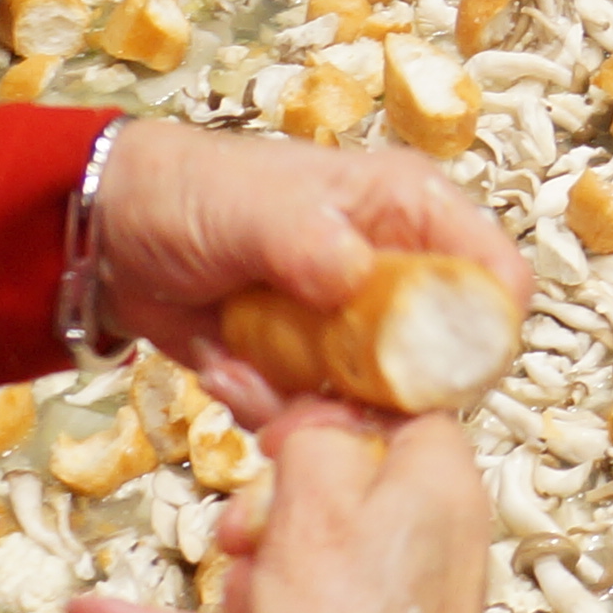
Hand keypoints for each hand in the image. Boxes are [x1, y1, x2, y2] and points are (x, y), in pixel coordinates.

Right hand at [69, 406, 489, 612]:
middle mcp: (418, 540)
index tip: (269, 397)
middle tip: (252, 530)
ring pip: (283, 559)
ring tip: (246, 604)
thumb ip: (313, 433)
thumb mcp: (320, 498)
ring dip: (241, 578)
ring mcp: (374, 607)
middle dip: (267, 506)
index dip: (324, 396)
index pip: (391, 403)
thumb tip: (310, 420)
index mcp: (438, 481)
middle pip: (326, 484)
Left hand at [80, 118, 533, 410]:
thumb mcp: (249, 206)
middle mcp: (401, 275)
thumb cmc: (194, 193)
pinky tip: (224, 373)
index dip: (483, 335)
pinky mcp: (313, 373)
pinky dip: (274, 415)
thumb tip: (359, 278)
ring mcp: (357, 331)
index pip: (496, 279)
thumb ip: (306, 237)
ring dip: (317, 410)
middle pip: (448, 363)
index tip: (426, 377)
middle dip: (384, 398)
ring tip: (243, 374)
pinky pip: (323, 419)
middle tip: (311, 398)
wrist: (116, 234)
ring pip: (383, 405)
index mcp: (414, 213)